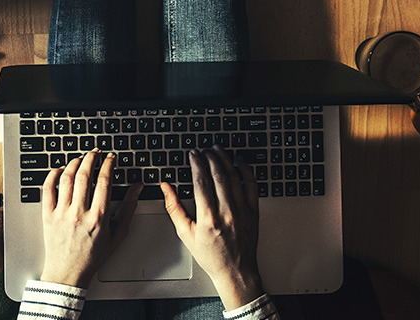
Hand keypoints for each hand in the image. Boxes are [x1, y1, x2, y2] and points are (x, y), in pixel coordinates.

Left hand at [40, 150, 140, 287]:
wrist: (68, 273)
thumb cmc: (93, 256)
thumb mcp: (118, 235)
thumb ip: (129, 209)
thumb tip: (138, 188)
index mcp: (98, 217)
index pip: (104, 181)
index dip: (108, 164)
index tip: (110, 158)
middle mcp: (79, 213)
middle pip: (84, 175)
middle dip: (92, 157)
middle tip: (95, 152)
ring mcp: (62, 214)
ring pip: (66, 179)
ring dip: (74, 163)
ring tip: (80, 158)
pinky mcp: (48, 216)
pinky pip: (47, 189)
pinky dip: (52, 175)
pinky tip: (59, 170)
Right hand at [161, 146, 263, 310]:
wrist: (235, 270)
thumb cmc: (211, 255)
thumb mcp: (185, 234)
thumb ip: (174, 208)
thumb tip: (166, 188)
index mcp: (208, 219)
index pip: (201, 182)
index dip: (196, 163)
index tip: (193, 154)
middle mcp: (226, 213)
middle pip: (218, 175)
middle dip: (209, 157)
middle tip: (204, 149)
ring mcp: (242, 211)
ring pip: (234, 176)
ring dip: (225, 159)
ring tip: (217, 150)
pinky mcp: (253, 211)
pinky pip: (252, 185)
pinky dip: (246, 170)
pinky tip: (239, 161)